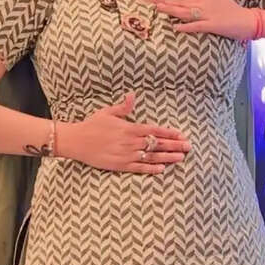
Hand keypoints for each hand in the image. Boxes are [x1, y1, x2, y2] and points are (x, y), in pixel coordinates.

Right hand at [58, 92, 191, 174]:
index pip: (154, 130)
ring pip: (151, 157)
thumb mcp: (108, 112)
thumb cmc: (92, 125)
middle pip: (157, 144)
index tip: (182, 134)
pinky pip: (138, 168)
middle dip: (174, 145)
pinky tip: (162, 169)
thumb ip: (123, 106)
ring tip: (181, 157)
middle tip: (189, 147)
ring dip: (167, 157)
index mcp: (129, 128)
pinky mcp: (119, 165)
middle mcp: (130, 141)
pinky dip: (150, 169)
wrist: (75, 141)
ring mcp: (125, 154)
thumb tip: (132, 95)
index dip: (169, 133)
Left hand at [152, 0, 256, 39]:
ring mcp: (209, 15)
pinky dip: (186, 26)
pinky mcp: (214, 25)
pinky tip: (176, 27)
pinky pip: (197, 26)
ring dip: (172, 11)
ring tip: (159, 9)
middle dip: (166, 2)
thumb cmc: (235, 11)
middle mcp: (205, 5)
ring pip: (187, 12)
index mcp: (205, 0)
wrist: (250, 19)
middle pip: (182, 3)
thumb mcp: (219, 0)